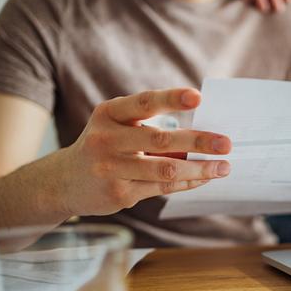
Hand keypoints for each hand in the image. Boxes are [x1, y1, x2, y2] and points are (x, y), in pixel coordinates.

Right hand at [56, 88, 231, 217]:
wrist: (64, 181)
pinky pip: (162, 187)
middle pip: (160, 139)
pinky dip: (187, 182)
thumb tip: (202, 133)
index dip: (171, 99)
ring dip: (199, 168)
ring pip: (165, 168)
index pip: (144, 103)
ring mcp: (111, 168)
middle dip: (198, 141)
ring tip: (223, 166)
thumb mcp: (116, 126)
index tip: (197, 97)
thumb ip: (149, 125)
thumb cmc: (105, 146)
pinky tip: (204, 178)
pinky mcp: (119, 193)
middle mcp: (107, 139)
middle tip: (226, 143)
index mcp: (108, 114)